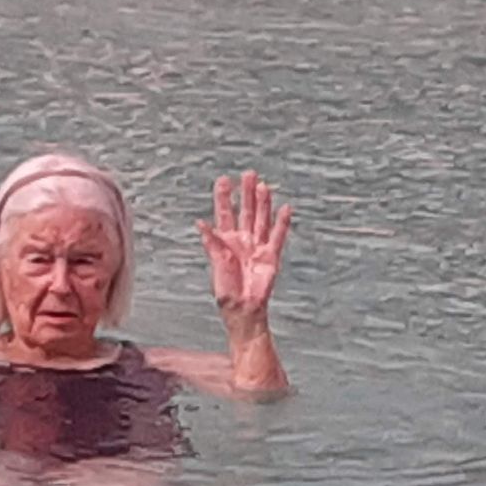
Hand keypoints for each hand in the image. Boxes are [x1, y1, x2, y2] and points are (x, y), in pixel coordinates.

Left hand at [197, 170, 292, 326]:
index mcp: (226, 241)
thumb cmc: (226, 292)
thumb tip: (201, 223)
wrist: (243, 310)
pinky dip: (282, 223)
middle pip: (246, 211)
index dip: (224, 198)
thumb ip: (211, 243)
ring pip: (262, 219)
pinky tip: (285, 208)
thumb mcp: (216, 265)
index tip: (224, 180)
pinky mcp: (271, 256)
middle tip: (248, 174)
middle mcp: (243, 240)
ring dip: (263, 203)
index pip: (225, 214)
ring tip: (263, 186)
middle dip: (246, 193)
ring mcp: (258, 247)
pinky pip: (278, 236)